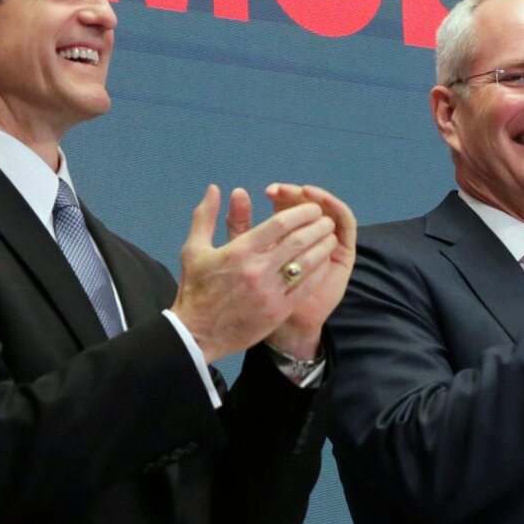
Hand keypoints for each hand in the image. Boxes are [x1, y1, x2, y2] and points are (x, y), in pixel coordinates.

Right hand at [172, 185, 338, 362]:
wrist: (196, 334)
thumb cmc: (195, 289)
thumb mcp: (193, 249)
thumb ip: (206, 216)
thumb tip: (215, 188)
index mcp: (239, 251)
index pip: (279, 224)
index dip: (300, 212)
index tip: (311, 208)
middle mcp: (257, 269)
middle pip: (298, 240)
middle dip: (317, 227)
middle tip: (326, 220)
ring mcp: (270, 292)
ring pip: (307, 263)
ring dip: (323, 247)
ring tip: (330, 237)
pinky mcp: (278, 311)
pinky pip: (306, 286)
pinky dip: (318, 271)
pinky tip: (324, 262)